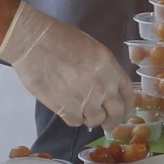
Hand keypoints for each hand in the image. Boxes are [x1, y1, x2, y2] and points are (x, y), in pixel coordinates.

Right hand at [0, 2, 131, 129]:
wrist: (36, 44)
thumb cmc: (62, 39)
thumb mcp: (94, 51)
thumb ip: (104, 71)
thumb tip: (104, 86)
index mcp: (112, 70)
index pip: (128, 94)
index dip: (127, 106)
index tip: (124, 112)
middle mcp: (103, 87)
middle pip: (116, 113)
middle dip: (113, 121)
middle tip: (108, 124)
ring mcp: (85, 100)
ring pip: (96, 120)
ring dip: (92, 120)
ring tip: (85, 114)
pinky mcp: (65, 109)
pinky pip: (75, 122)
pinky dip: (74, 119)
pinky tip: (69, 111)